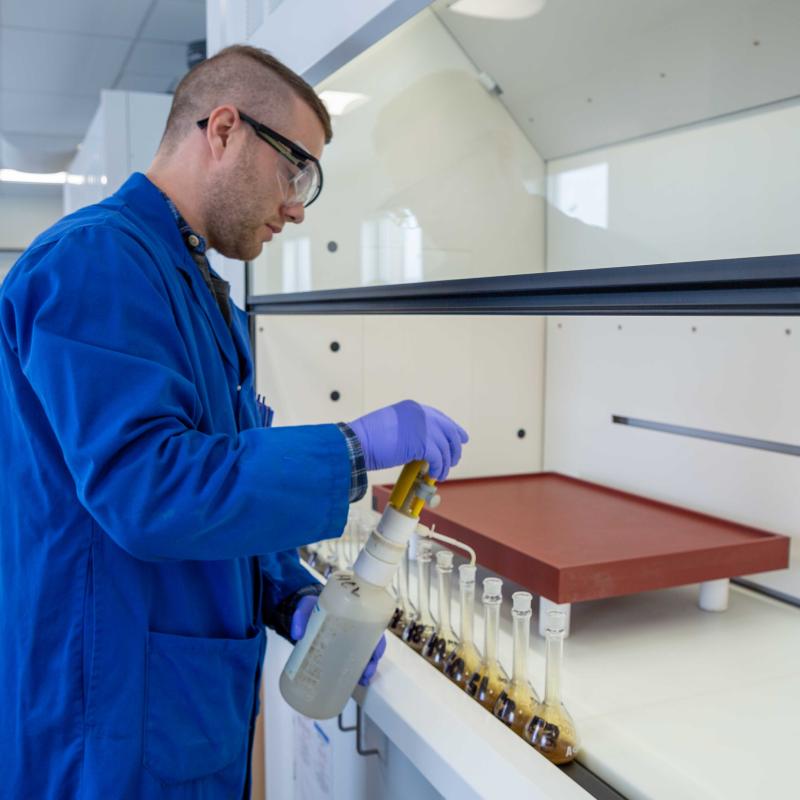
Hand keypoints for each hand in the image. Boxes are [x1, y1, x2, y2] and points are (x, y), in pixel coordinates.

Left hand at [290, 596, 387, 686]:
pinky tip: (355, 681)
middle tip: (367, 672)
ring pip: (364, 655)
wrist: (304, 611)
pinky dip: (356, 671)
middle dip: (373, 660)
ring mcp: (348, 640)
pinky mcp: (340, 650)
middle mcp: (354, 628)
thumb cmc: (311, 607)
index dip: (378, 641)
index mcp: (352, 613)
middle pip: (371, 644)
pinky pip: (353, 661)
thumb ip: (300, 616)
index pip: (373, 626)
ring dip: (367, 668)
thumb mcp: (305, 607)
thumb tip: (297, 634)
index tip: (376, 653)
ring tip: (363, 680)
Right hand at [348, 400, 468, 480]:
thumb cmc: (367, 438)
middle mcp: (421, 414)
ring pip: (445, 447)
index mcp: (413, 408)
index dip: (452, 429)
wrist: (358, 442)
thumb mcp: (392, 426)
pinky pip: (438, 458)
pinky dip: (438, 468)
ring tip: (441, 474)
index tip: (461, 438)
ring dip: (445, 463)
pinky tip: (434, 475)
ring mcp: (423, 427)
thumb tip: (422, 446)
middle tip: (453, 461)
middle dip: (454, 448)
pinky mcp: (422, 443)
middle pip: (448, 431)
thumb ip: (409, 431)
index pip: (440, 418)